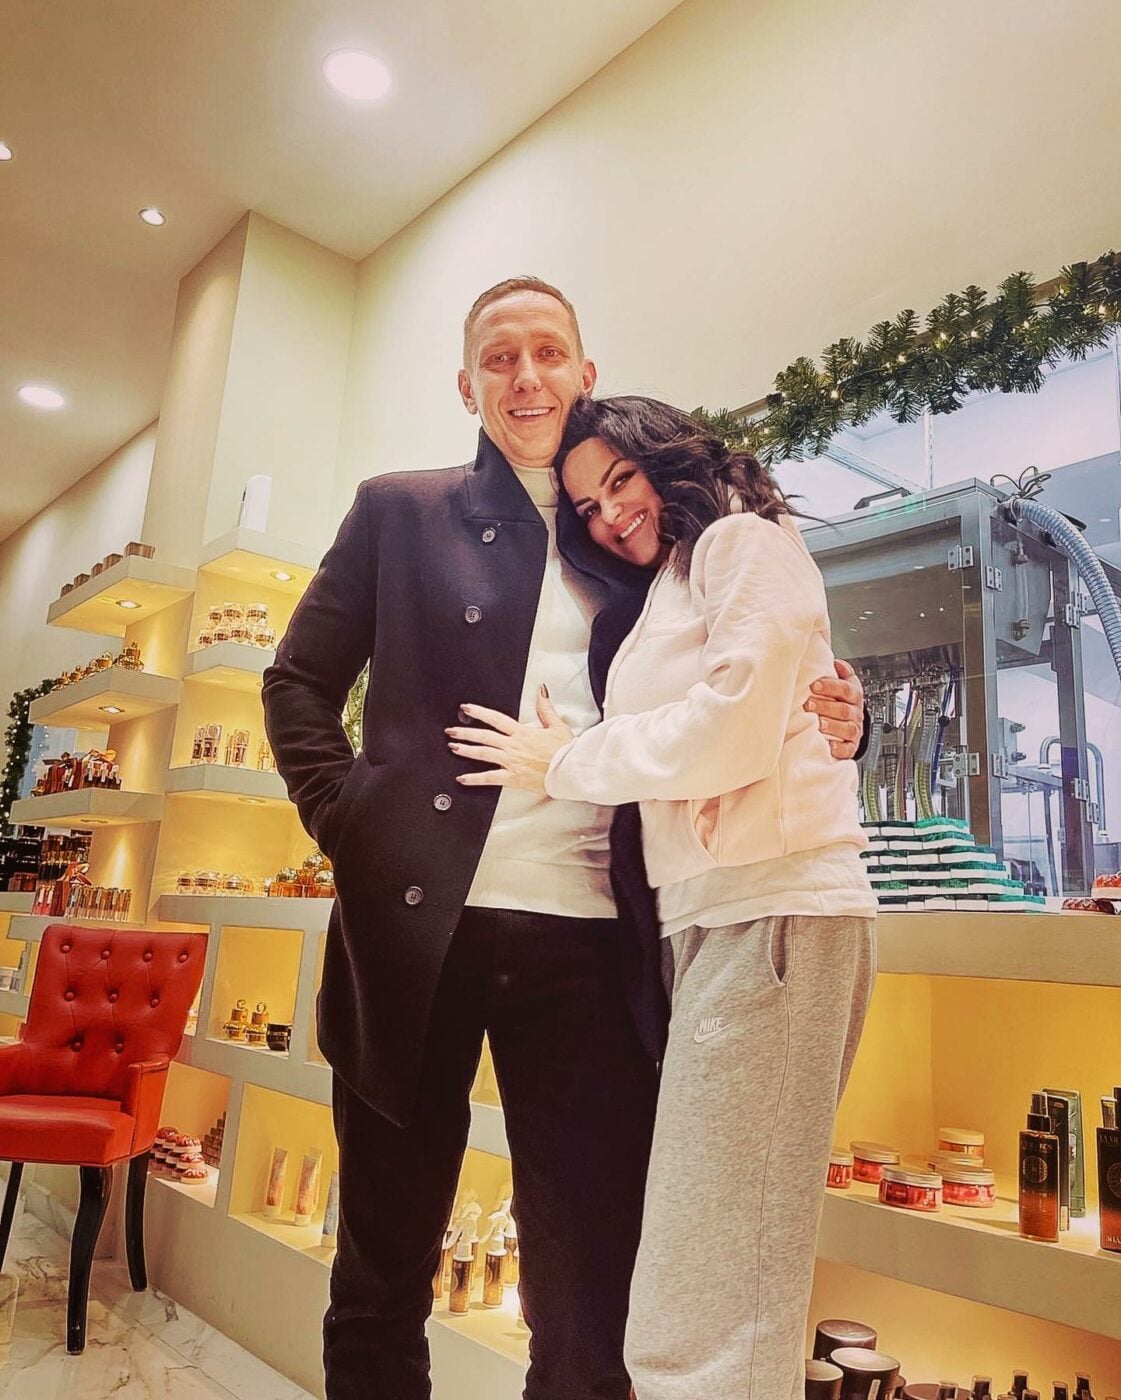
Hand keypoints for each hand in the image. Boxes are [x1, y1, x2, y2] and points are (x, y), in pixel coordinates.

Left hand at [447, 688, 572, 792]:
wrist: (569, 770)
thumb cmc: (565, 751)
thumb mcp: (557, 725)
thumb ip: (545, 708)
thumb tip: (541, 691)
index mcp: (522, 732)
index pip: (496, 719)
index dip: (479, 712)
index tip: (467, 708)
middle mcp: (513, 746)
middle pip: (484, 736)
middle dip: (465, 732)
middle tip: (451, 731)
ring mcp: (511, 762)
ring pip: (483, 754)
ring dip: (466, 750)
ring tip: (453, 748)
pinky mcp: (512, 778)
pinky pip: (489, 778)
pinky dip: (474, 779)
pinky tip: (462, 778)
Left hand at [804, 658, 863, 759]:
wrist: (851, 724)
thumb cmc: (841, 701)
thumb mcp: (843, 684)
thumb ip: (840, 673)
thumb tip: (835, 662)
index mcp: (853, 695)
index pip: (845, 688)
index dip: (830, 686)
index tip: (814, 685)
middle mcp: (855, 712)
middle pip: (843, 709)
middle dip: (825, 706)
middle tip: (808, 704)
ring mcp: (854, 729)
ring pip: (847, 728)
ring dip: (832, 725)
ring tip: (818, 723)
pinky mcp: (851, 746)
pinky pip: (848, 748)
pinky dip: (840, 748)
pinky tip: (830, 745)